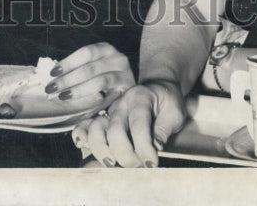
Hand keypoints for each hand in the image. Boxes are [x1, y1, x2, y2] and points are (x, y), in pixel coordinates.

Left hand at [44, 42, 133, 107]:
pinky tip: (81, 103)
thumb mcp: (94, 70)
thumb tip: (55, 78)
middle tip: (52, 88)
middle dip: (68, 78)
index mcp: (105, 49)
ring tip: (62, 96)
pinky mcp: (127, 89)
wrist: (135, 91)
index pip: (85, 52)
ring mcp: (124, 73)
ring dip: (77, 89)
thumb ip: (78, 72)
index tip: (53, 73)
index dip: (68, 62)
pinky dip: (93, 98)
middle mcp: (117, 57)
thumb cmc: (107, 79)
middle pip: (89, 67)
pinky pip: (108, 94)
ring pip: (98, 81)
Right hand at [71, 80, 185, 167]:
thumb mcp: (175, 112)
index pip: (138, 125)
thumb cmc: (167, 102)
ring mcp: (109, 112)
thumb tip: (154, 148)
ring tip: (115, 165)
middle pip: (115, 132)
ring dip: (103, 152)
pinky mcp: (102, 120)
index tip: (152, 164)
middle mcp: (120, 104)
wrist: (157, 89)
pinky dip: (81, 138)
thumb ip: (164, 130)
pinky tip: (84, 147)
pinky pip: (84, 127)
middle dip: (126, 156)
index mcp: (140, 98)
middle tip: (140, 167)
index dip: (144, 148)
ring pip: (95, 131)